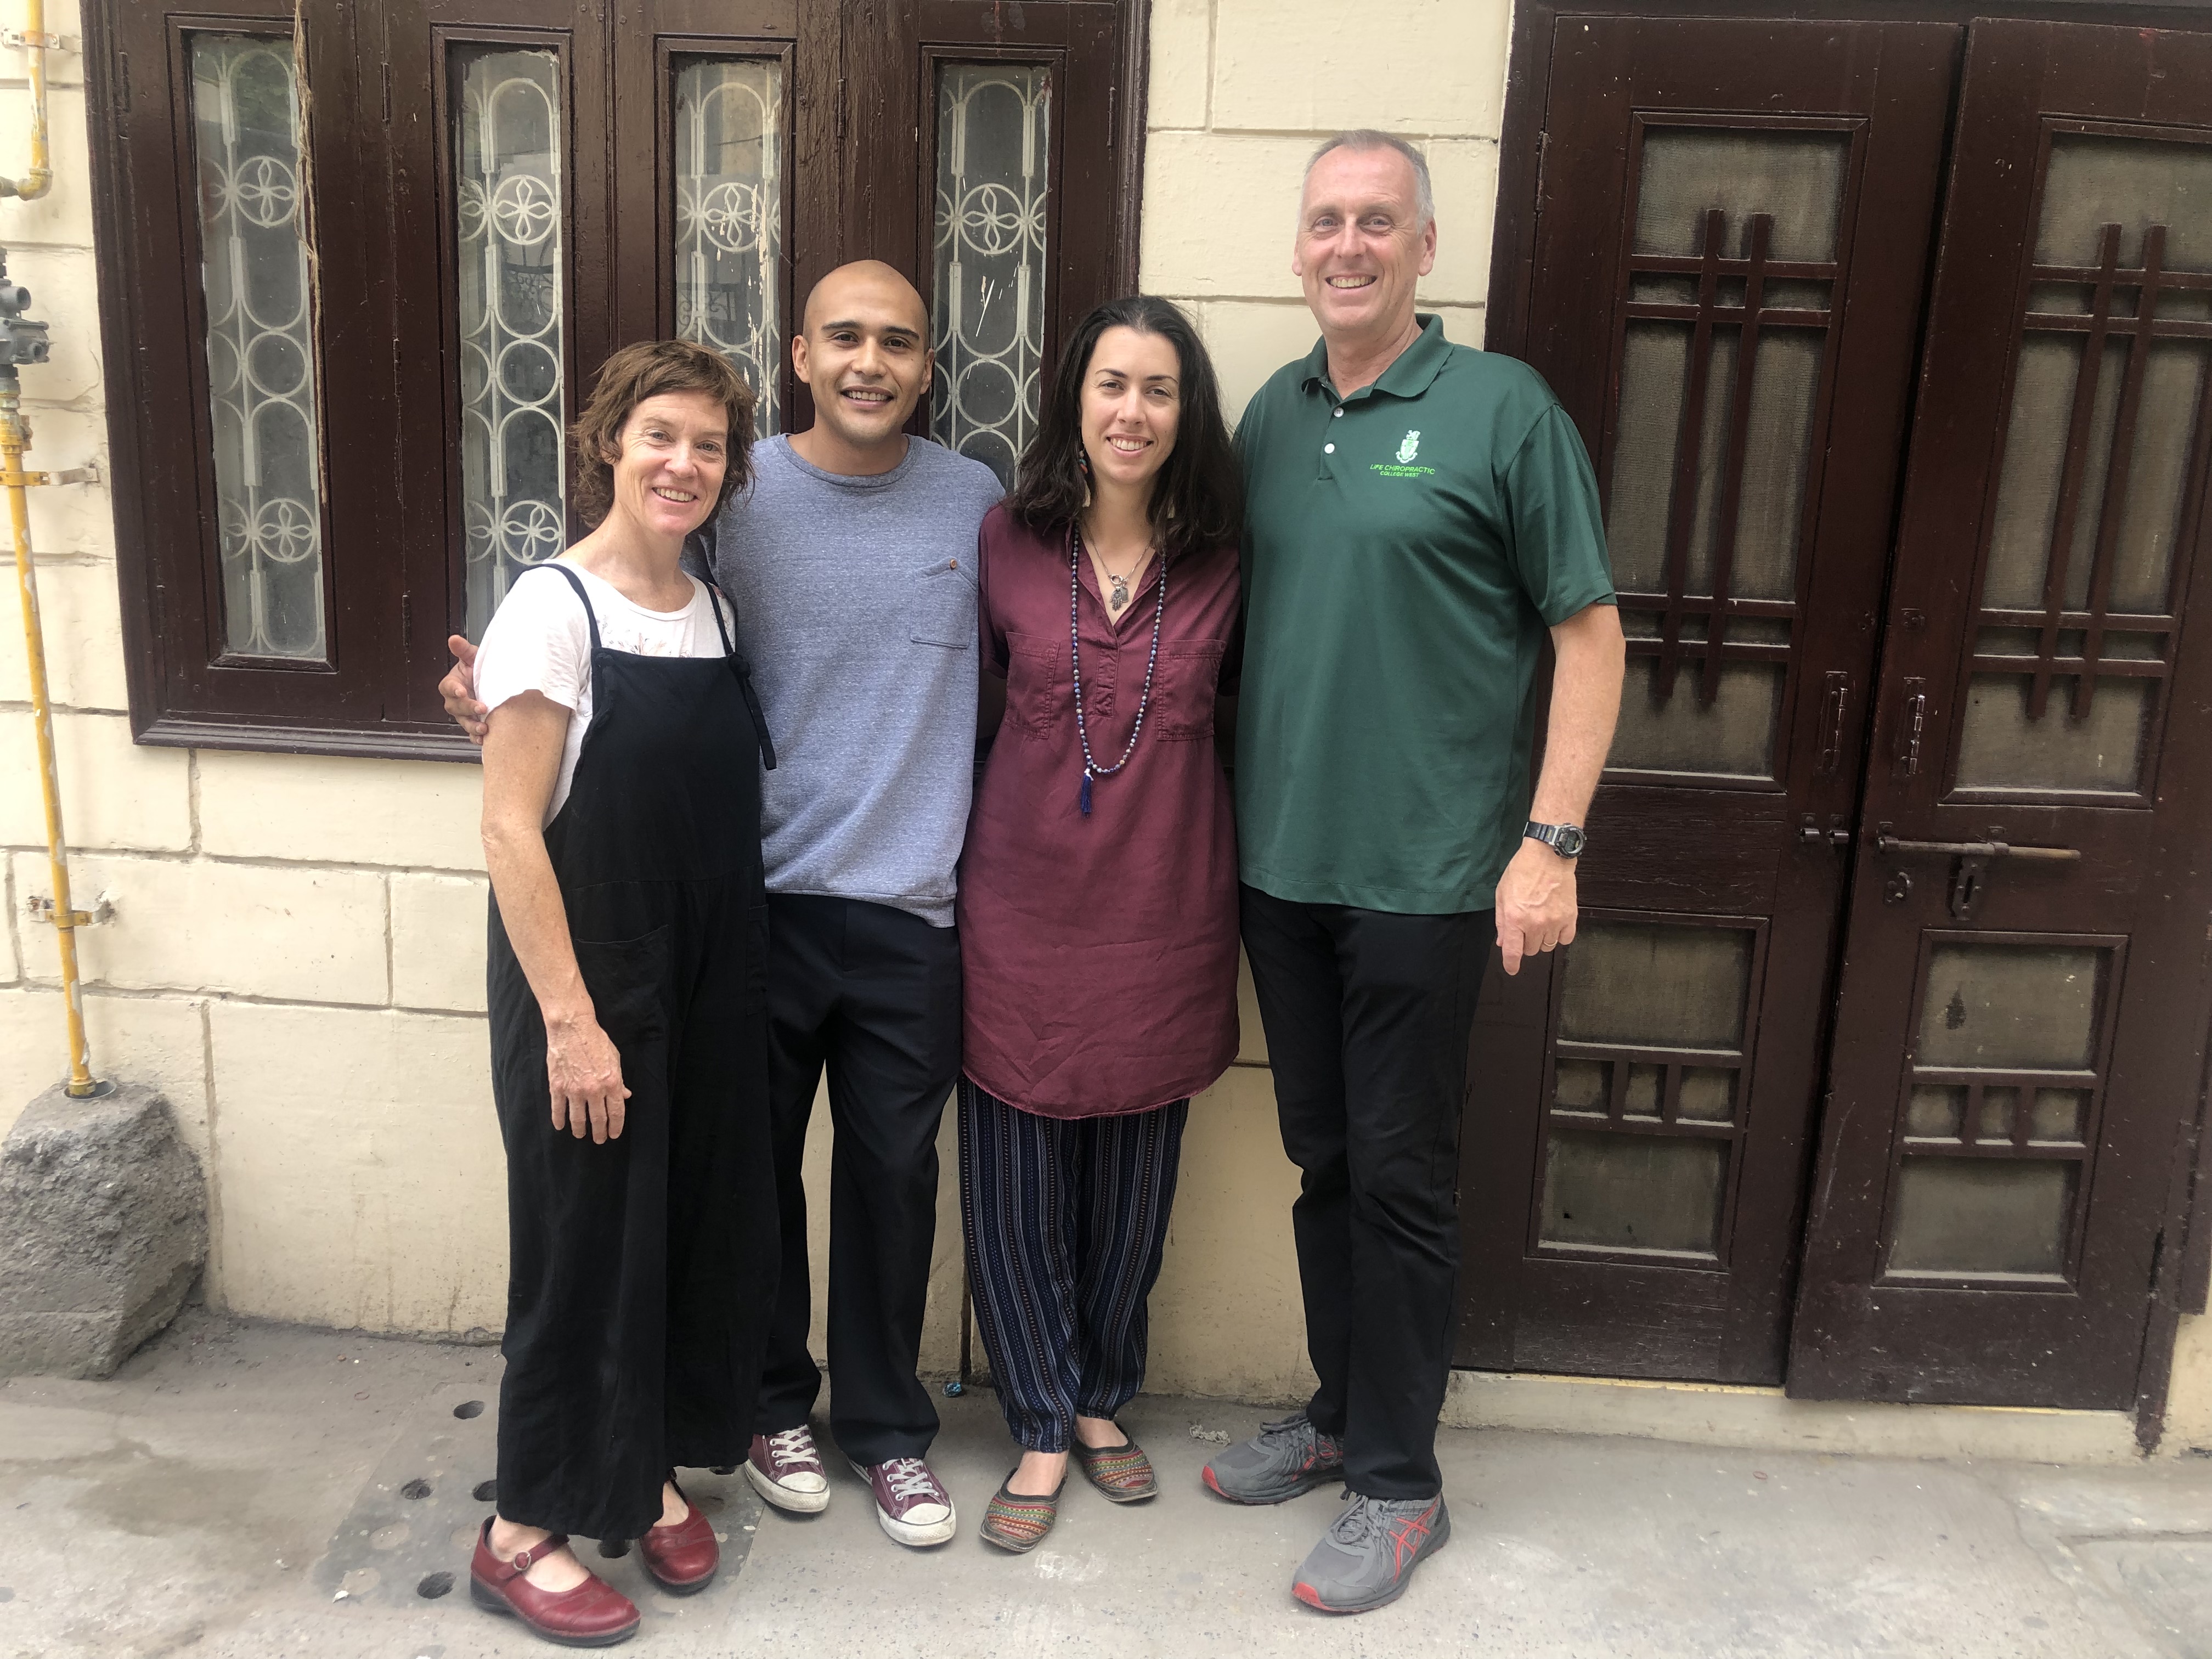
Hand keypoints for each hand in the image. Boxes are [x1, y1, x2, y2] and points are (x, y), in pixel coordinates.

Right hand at [442, 635, 488, 744]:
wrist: (493, 682)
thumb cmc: (479, 669)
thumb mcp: (473, 657)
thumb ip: (464, 650)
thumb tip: (454, 639)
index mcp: (452, 683)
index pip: (448, 687)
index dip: (454, 689)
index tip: (461, 690)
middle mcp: (455, 700)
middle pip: (455, 707)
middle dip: (467, 708)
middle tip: (481, 708)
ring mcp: (464, 714)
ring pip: (463, 722)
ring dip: (472, 726)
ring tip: (483, 728)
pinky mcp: (473, 723)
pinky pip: (471, 733)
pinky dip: (476, 737)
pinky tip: (484, 739)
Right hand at [544, 1006, 629, 1142]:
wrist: (572, 1028)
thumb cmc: (596, 1041)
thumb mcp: (615, 1059)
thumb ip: (620, 1080)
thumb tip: (626, 1095)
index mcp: (612, 1083)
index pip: (616, 1112)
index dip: (616, 1126)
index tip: (614, 1134)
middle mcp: (594, 1090)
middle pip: (598, 1119)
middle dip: (599, 1133)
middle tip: (599, 1140)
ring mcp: (574, 1090)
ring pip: (578, 1118)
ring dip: (580, 1130)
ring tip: (581, 1135)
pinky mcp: (557, 1086)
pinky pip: (558, 1109)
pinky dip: (559, 1120)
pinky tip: (560, 1126)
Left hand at [1495, 839, 1577, 975]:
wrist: (1548, 856)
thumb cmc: (1521, 871)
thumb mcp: (1502, 894)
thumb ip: (1501, 921)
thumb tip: (1502, 942)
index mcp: (1514, 918)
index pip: (1513, 952)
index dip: (1511, 965)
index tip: (1512, 969)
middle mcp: (1534, 924)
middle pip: (1530, 950)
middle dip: (1525, 943)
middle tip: (1525, 926)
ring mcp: (1554, 922)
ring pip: (1547, 946)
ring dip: (1541, 939)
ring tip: (1540, 922)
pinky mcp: (1570, 917)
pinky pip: (1565, 939)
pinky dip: (1559, 936)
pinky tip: (1555, 924)